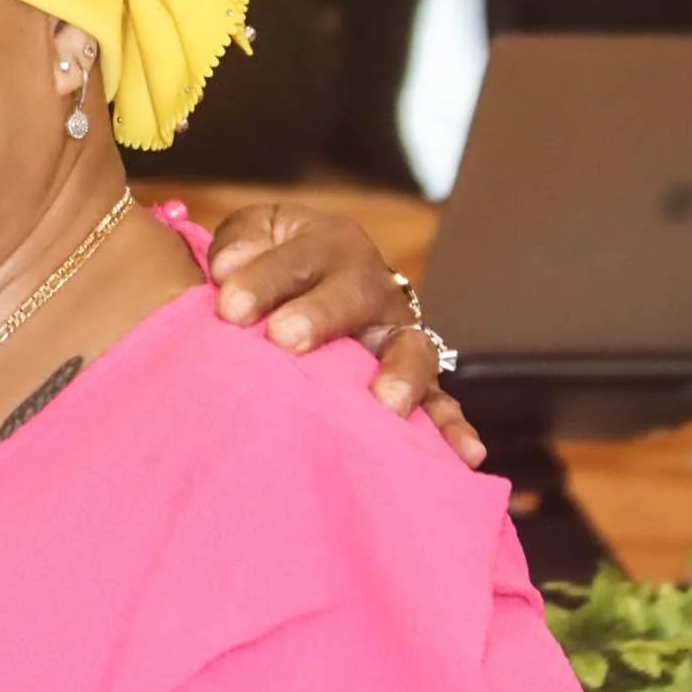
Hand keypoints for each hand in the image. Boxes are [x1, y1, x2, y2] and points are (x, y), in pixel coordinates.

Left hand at [205, 204, 485, 468]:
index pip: (298, 258)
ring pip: (412, 349)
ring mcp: (399, 334)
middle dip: (320, 316)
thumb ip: (237, 245)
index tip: (228, 308)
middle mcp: (373, 286)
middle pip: (354, 296)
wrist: (305, 285)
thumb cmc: (268, 263)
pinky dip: (453, 426)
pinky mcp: (416, 380)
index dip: (263, 280)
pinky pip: (441, 402)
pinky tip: (464, 453)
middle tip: (284, 339)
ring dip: (401, 374)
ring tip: (385, 402)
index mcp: (330, 244)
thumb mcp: (252, 238)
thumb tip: (228, 269)